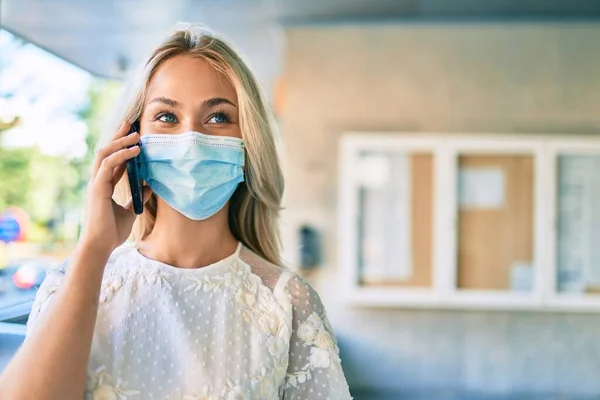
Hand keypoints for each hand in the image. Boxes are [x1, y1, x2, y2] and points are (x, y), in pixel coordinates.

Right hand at [80, 122, 151, 254]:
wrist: (101, 246)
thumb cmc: (112, 232)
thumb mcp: (130, 211)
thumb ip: (138, 197)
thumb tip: (149, 186)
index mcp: (104, 186)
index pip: (113, 160)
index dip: (122, 147)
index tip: (133, 136)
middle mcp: (98, 182)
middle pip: (106, 151)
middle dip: (118, 137)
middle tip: (130, 124)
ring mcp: (96, 184)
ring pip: (105, 154)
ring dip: (120, 142)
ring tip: (136, 134)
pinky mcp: (98, 188)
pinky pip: (108, 165)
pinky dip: (121, 155)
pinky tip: (134, 151)